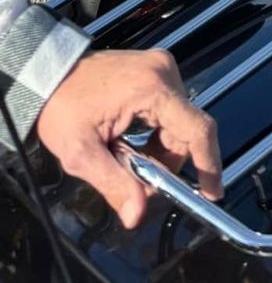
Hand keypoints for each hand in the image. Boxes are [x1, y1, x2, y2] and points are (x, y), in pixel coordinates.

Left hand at [37, 49, 221, 229]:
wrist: (48, 74)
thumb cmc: (61, 107)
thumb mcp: (80, 152)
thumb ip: (113, 183)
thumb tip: (137, 215)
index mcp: (152, 89)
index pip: (197, 128)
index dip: (208, 163)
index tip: (212, 192)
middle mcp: (164, 72)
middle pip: (187, 129)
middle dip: (171, 163)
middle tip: (144, 185)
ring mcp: (161, 67)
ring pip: (180, 121)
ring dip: (162, 149)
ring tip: (130, 161)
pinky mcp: (155, 69)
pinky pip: (170, 109)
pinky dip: (158, 133)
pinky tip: (134, 143)